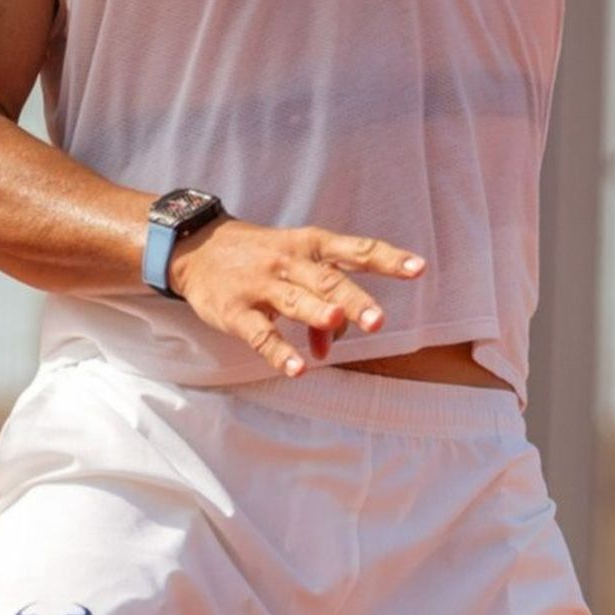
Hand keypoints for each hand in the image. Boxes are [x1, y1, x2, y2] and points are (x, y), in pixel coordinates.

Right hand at [170, 217, 425, 377]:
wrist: (196, 248)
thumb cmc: (258, 257)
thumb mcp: (292, 265)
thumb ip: (320, 301)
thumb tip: (332, 345)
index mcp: (309, 246)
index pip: (353, 250)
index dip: (386, 259)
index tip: (418, 269)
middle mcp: (287, 262)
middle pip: (326, 280)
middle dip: (352, 300)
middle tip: (378, 321)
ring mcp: (260, 285)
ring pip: (293, 300)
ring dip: (316, 314)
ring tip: (337, 324)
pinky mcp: (234, 310)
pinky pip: (260, 333)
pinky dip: (279, 352)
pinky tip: (299, 368)